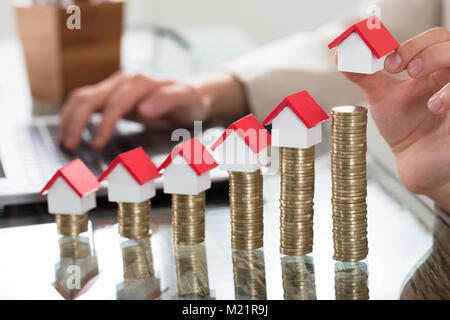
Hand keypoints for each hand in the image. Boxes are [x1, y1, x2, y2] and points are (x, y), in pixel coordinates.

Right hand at [58, 72, 210, 150]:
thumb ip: (166, 101)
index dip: (104, 124)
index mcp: (141, 82)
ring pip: (83, 97)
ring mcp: (116, 87)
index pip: (115, 103)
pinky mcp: (112, 96)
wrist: (191, 94)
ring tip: (64, 140)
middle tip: (68, 145)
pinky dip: (75, 116)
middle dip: (76, 121)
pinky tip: (70, 130)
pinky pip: (87, 102)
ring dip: (70, 118)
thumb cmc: (188, 99)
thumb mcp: (185, 98)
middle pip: (90, 97)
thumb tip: (142, 109)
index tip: (96, 144)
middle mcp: (124, 81)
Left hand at [336, 27, 449, 210]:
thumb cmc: (403, 125)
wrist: (413, 160)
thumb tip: (340, 56)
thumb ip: (363, 75)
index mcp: (435, 67)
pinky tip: (438, 113)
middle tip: (411, 72)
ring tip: (431, 105)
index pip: (436, 38)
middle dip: (432, 55)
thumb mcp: (381, 97)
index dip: (415, 45)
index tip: (388, 64)